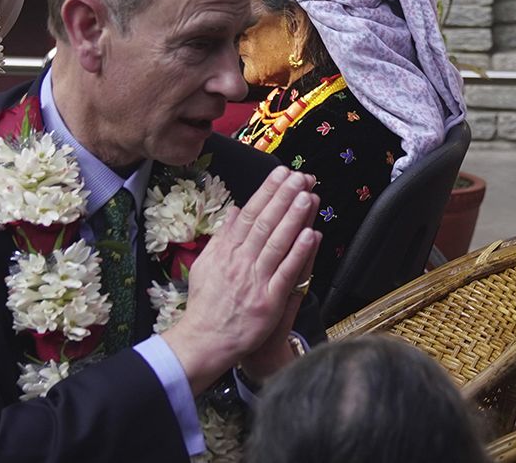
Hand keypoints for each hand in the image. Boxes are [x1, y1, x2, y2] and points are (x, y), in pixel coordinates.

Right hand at [163, 168, 319, 393]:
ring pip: (277, 243)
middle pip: (265, 223)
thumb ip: (222, 237)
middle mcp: (240, 262)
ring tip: (308, 196)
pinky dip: (298, 253)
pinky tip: (311, 236)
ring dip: (293, 218)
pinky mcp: (268, 301)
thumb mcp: (206, 265)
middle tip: (301, 177)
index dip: (267, 192)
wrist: (204, 342)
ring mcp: (255, 281)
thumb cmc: (206, 305)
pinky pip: (286, 273)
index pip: (249, 215)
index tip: (281, 173)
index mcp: (226, 252)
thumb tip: (235, 211)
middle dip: (284, 197)